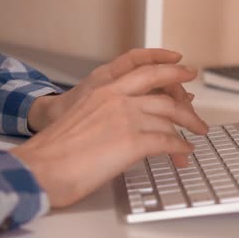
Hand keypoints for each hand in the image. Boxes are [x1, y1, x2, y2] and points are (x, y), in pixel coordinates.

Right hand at [11, 63, 207, 206]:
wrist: (41, 168)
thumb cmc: (57, 150)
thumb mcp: (85, 117)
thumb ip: (111, 113)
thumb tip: (135, 122)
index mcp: (104, 90)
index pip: (145, 71)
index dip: (168, 69)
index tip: (181, 70)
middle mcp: (117, 98)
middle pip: (165, 94)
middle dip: (187, 103)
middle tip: (197, 110)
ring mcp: (126, 118)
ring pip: (170, 119)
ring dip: (187, 129)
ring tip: (195, 137)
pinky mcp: (132, 141)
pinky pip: (168, 141)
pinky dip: (180, 148)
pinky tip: (184, 153)